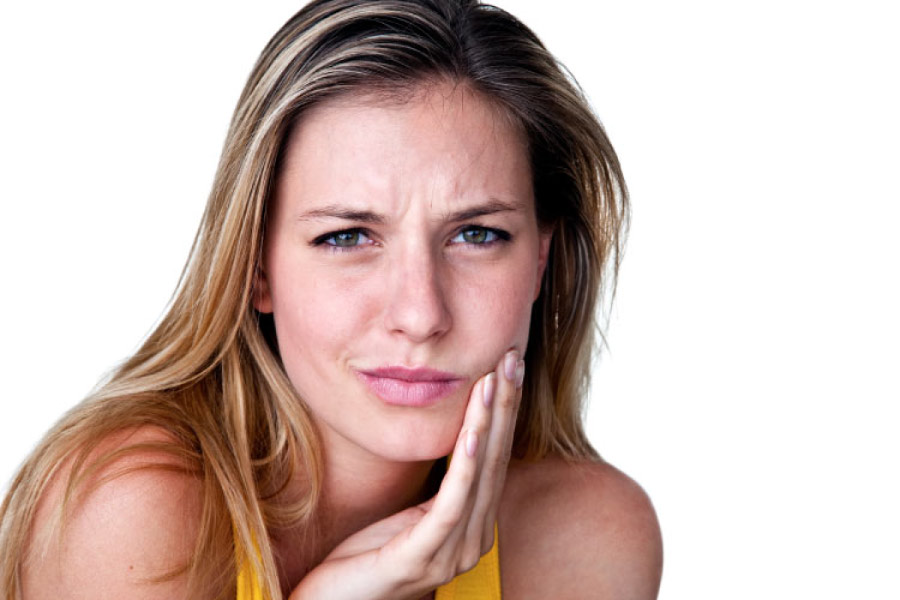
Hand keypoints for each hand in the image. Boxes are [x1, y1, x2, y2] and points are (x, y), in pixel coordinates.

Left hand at [289, 350, 524, 599]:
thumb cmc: (368, 557)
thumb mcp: (411, 514)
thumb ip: (441, 488)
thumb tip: (455, 440)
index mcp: (472, 525)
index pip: (496, 458)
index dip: (505, 410)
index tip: (509, 366)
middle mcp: (473, 539)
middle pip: (496, 459)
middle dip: (505, 404)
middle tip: (512, 357)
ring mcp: (452, 552)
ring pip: (479, 474)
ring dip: (487, 422)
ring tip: (493, 380)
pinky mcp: (424, 556)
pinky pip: (452, 502)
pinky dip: (464, 464)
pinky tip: (470, 432)